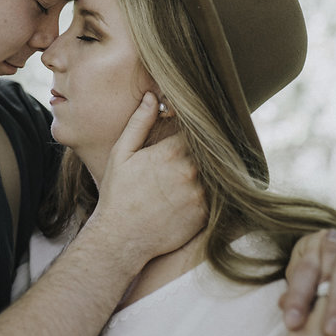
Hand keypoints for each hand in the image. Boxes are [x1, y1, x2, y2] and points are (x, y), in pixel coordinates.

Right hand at [87, 93, 206, 264]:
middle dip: (206, 148)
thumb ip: (139, 123)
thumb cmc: (118, 194)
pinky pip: (217, 196)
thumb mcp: (121, 154)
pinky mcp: (205, 214)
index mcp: (172, 151)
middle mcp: (191, 171)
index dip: (197, 128)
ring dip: (211, 170)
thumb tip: (153, 97)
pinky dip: (212, 192)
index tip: (195, 128)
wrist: (121, 239)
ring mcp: (200, 194)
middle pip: (210, 150)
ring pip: (216, 172)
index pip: (196, 130)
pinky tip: (198, 192)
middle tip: (200, 149)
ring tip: (198, 172)